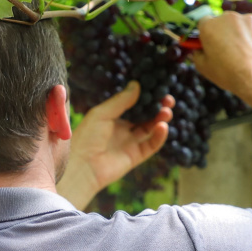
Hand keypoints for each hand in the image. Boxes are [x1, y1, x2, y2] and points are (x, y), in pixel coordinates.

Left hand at [57, 82, 173, 209]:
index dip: (146, 98)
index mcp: (113, 117)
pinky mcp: (136, 156)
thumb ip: (121, 101)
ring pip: (151, 129)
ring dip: (161, 120)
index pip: (134, 105)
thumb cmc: (86, 137)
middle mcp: (123, 129)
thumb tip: (137, 84)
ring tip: (167, 112)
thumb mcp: (102, 113)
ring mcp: (130, 142)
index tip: (158, 89)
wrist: (83, 165)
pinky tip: (162, 126)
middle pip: (146, 116)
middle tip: (168, 100)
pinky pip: (151, 145)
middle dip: (158, 108)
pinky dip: (159, 136)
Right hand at [191, 12, 251, 102]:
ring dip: (241, 33)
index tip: (211, 42)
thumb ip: (197, 54)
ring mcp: (248, 18)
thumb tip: (198, 50)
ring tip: (246, 52)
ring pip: (242, 23)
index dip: (207, 33)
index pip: (204, 22)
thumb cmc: (229, 75)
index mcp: (210, 26)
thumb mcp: (204, 68)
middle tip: (230, 50)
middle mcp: (228, 17)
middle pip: (223, 21)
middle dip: (225, 32)